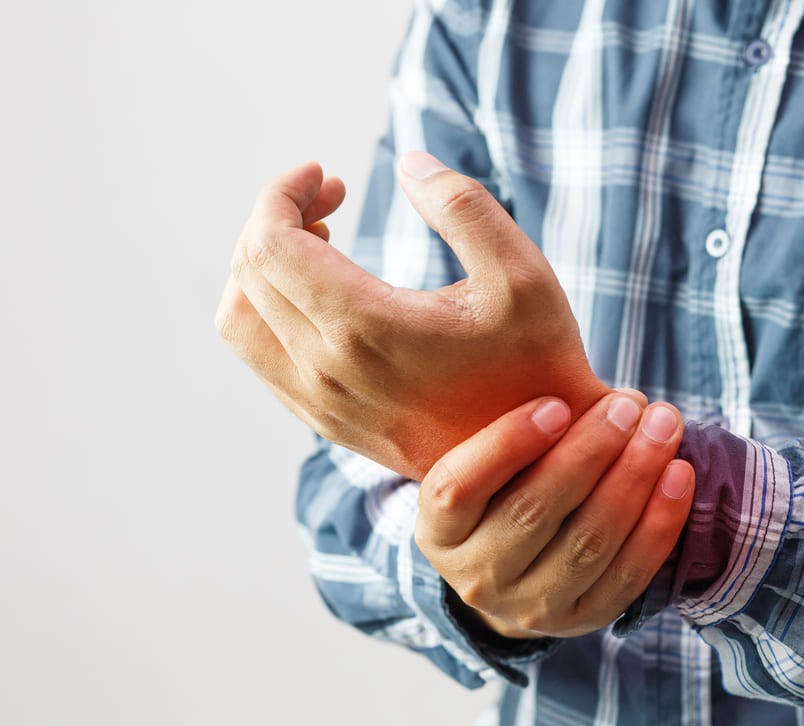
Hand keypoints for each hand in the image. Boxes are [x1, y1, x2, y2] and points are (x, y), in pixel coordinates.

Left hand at [214, 155, 607, 478]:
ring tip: (316, 244)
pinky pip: (263, 363)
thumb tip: (408, 163)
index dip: (282, 194)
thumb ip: (462, 205)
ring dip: (260, 270)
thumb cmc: (539, 364)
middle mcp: (328, 373)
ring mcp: (323, 406)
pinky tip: (325, 295)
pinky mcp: (330, 426)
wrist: (542, 461)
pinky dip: (270, 314)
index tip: (323, 174)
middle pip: (247, 275)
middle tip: (329, 197)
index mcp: (365, 329)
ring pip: (239, 324)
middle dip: (275, 218)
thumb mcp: (522, 273)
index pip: (268, 245)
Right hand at [415, 393, 694, 638]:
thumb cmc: (506, 485)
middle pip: (532, 511)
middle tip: (629, 404)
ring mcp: (529, 607)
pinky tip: (680, 474)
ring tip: (664, 427)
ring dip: (634, 477)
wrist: (518, 567)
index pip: (458, 487)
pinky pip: (628, 573)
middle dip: (590, 451)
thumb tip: (568, 364)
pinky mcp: (582, 620)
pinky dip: (660, 521)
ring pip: (587, 542)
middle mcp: (476, 576)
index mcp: (438, 528)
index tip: (556, 403)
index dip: (507, 444)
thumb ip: (514, 418)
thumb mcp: (486, 455)